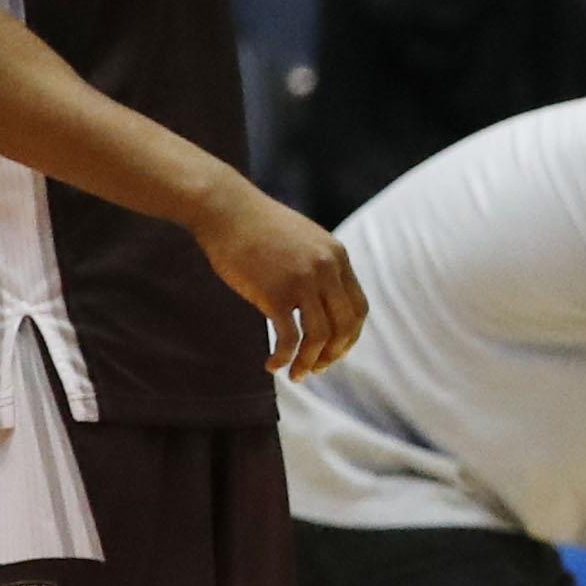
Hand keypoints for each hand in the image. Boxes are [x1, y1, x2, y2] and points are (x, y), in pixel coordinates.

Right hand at [186, 180, 367, 380]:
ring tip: (296, 374)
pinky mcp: (275, 294)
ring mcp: (302, 281)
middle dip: (334, 354)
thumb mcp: (303, 241)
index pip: (358, 307)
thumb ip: (319, 266)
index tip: (334, 352)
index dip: (350, 336)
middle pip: (346, 325)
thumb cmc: (259, 229)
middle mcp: (326, 269)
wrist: (227, 211)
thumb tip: (322, 296)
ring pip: (320, 336)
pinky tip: (272, 365)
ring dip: (310, 362)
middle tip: (316, 368)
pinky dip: (284, 358)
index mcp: (337, 257)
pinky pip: (289, 338)